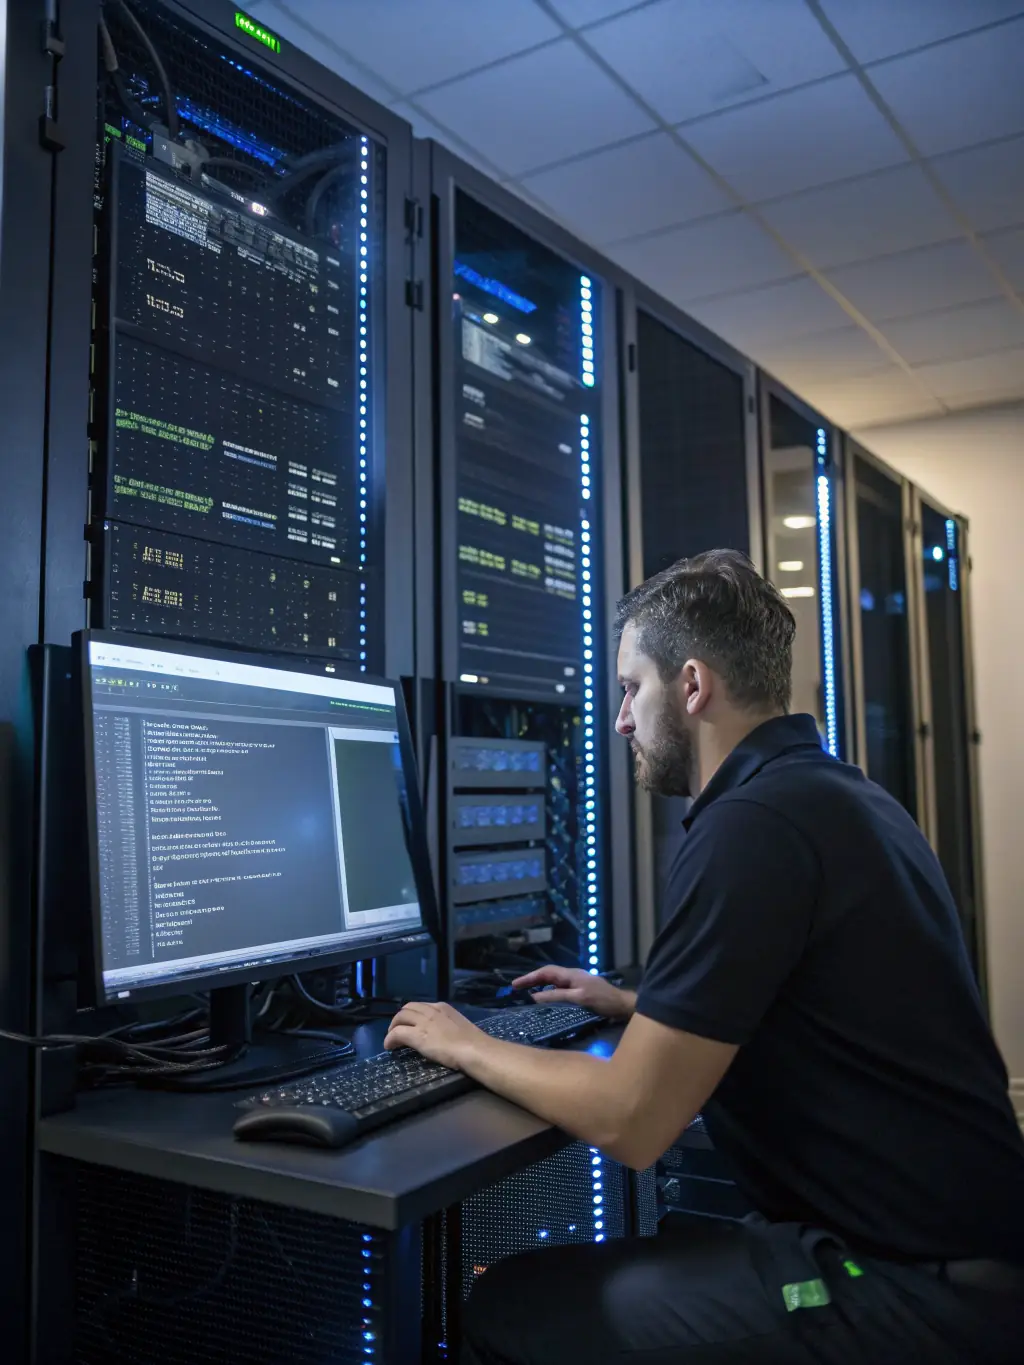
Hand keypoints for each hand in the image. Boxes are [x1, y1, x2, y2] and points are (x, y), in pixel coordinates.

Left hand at [383, 1001, 489, 1071]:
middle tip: (397, 1030)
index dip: (412, 1015)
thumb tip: (442, 1034)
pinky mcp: (417, 1035)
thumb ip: (447, 1025)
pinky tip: (389, 1046)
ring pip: (400, 1017)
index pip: (421, 1006)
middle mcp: (431, 1011)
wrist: (473, 1049)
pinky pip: (396, 1033)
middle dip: (400, 1018)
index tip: (410, 1024)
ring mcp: (423, 1022)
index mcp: (442, 1007)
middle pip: (407, 1008)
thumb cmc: (472, 1042)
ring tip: (391, 1038)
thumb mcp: (459, 1026)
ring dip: (393, 1027)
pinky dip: (390, 1039)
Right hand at [510, 966, 635, 1019]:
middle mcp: (572, 976)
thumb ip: (557, 996)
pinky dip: (549, 993)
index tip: (515, 985)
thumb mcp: (579, 998)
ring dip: (539, 986)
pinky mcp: (580, 992)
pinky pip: (559, 990)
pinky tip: (545, 1001)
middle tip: (516, 990)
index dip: (529, 977)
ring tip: (526, 995)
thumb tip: (535, 996)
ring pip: (553, 982)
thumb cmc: (602, 1000)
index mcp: (571, 974)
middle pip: (548, 975)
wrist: (623, 1005)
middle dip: (531, 980)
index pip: (545, 972)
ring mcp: (576, 984)